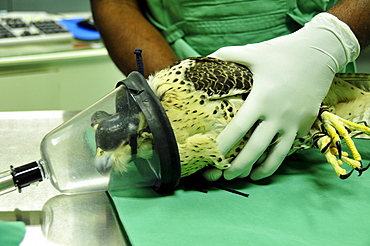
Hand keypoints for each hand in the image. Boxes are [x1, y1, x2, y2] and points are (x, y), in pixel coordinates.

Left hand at [204, 13, 359, 180]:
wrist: (319, 53)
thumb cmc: (282, 53)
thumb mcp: (254, 52)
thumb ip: (227, 55)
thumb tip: (204, 59)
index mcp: (261, 99)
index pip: (239, 127)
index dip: (224, 144)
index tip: (212, 155)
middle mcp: (277, 115)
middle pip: (256, 148)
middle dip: (239, 166)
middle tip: (226, 176)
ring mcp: (294, 122)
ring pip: (277, 154)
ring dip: (261, 170)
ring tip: (248, 178)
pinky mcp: (305, 124)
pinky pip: (290, 146)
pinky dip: (278, 158)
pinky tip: (267, 164)